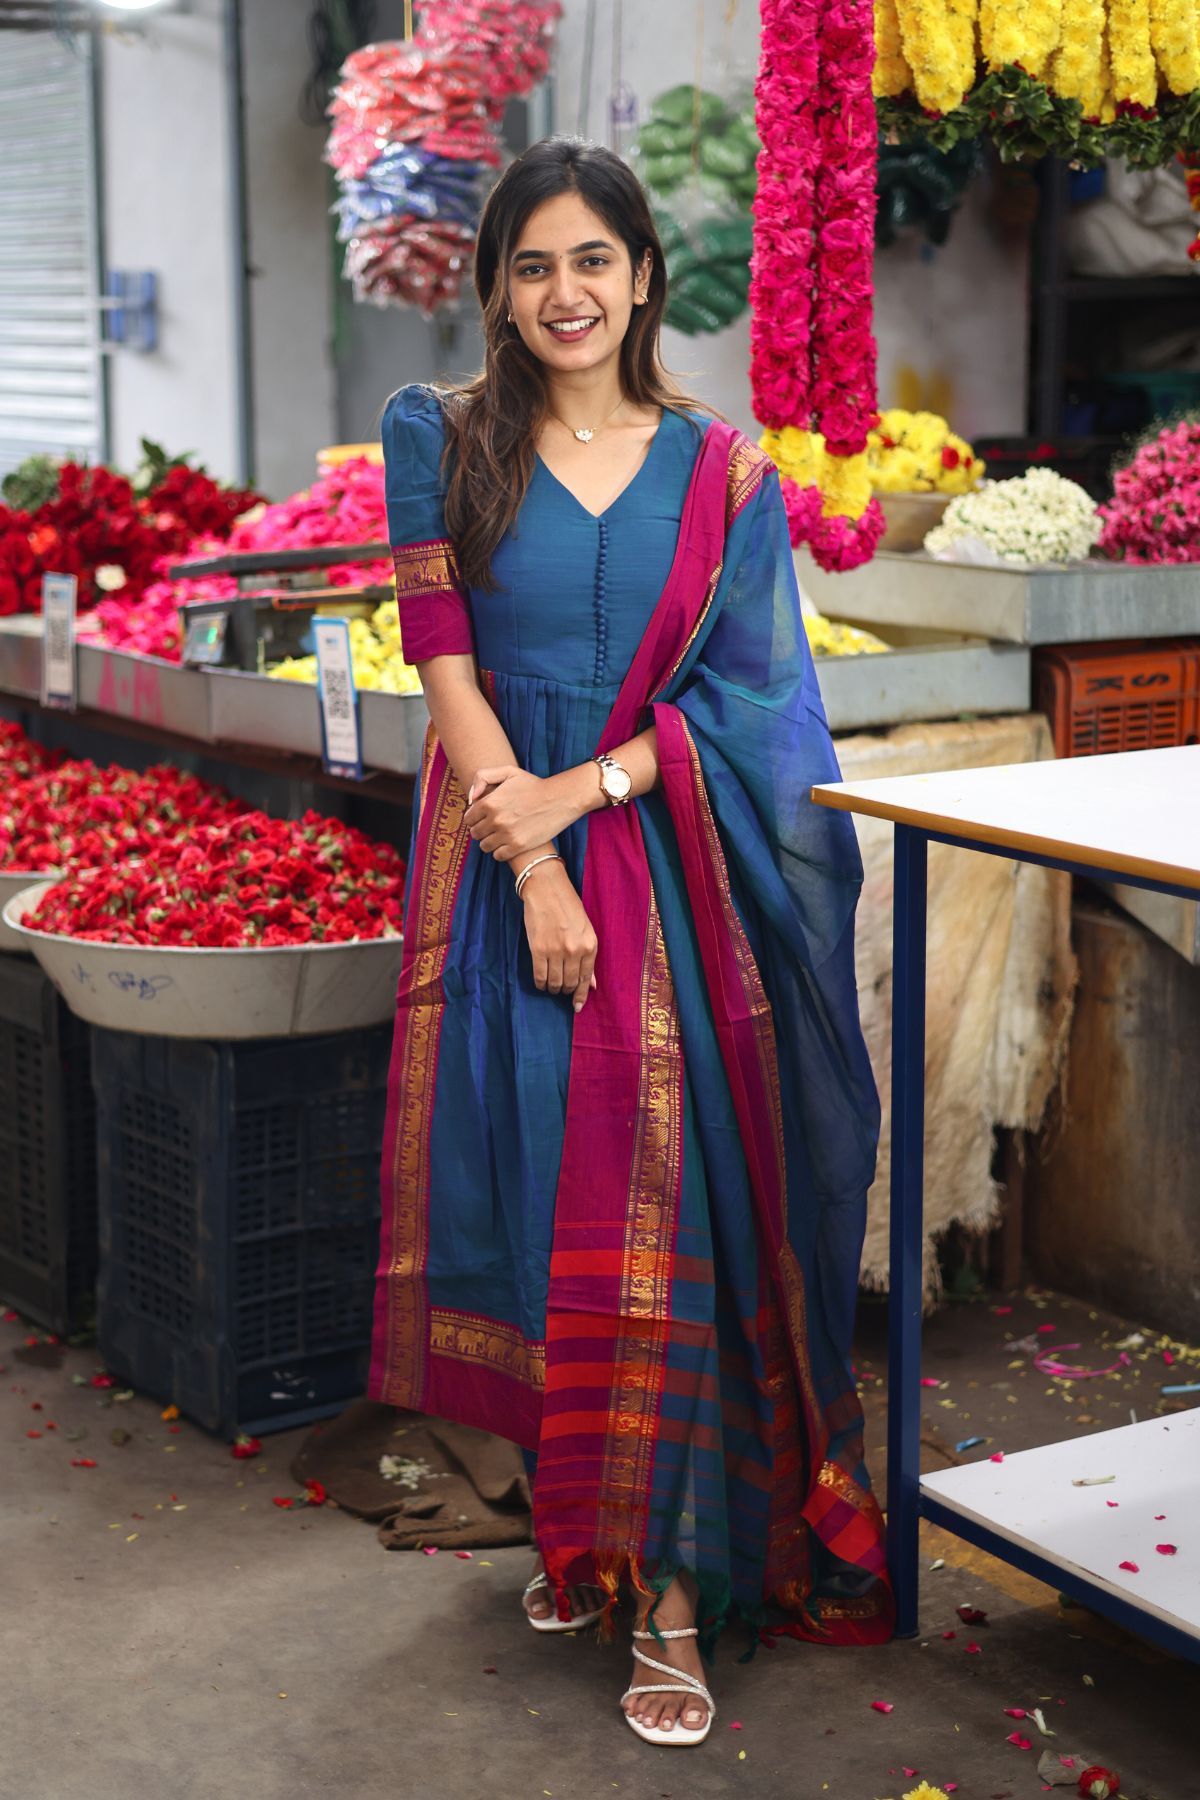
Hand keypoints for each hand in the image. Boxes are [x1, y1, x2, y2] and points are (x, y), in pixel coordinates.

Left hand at [465, 764, 595, 863]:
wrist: (559, 799)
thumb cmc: (533, 785)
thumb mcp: (508, 771)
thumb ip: (483, 777)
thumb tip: (472, 798)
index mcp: (490, 802)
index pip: (468, 818)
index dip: (475, 818)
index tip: (483, 817)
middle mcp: (495, 820)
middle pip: (475, 833)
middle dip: (481, 830)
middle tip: (493, 826)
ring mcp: (506, 834)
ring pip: (485, 846)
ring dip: (490, 842)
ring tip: (500, 835)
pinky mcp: (518, 846)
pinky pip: (498, 856)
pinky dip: (500, 851)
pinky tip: (508, 843)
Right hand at [520, 861, 597, 1011]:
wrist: (547, 889)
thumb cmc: (568, 906)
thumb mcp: (585, 930)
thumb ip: (588, 958)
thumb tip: (592, 985)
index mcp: (590, 945)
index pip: (586, 979)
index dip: (581, 995)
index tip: (576, 1007)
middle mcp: (575, 951)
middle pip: (570, 983)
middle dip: (565, 990)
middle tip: (560, 987)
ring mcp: (556, 951)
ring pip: (554, 982)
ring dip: (552, 987)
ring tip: (550, 983)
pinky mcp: (538, 950)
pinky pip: (539, 976)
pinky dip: (540, 982)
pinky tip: (540, 981)